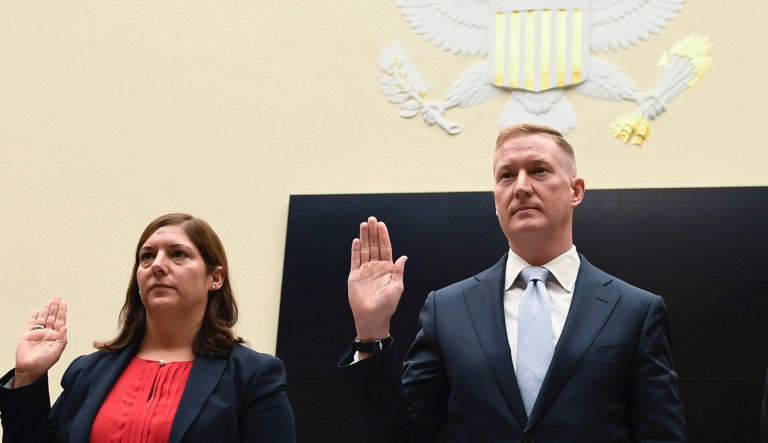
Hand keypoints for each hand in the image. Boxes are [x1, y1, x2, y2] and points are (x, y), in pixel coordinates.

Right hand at [14, 296, 67, 387]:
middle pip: (52, 317)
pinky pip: (31, 324)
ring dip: (46, 310)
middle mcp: (48, 333)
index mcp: (56, 337)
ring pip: (42, 318)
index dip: (62, 312)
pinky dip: (33, 317)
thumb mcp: (56, 352)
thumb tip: (65, 327)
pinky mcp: (27, 335)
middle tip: (57, 297)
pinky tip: (36, 311)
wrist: (29, 369)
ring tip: (50, 301)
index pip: (60, 321)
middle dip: (55, 307)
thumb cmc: (44, 363)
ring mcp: (37, 334)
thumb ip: (62, 340)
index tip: (64, 303)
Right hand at [348, 217, 407, 343]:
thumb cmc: (387, 305)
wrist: (372, 317)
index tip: (381, 225)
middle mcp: (375, 267)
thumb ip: (398, 271)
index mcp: (387, 269)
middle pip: (374, 246)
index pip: (385, 248)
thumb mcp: (397, 287)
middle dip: (373, 232)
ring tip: (364, 224)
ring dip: (364, 237)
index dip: (383, 236)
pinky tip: (357, 240)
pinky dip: (355, 250)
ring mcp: (364, 271)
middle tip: (371, 219)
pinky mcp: (354, 276)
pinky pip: (355, 260)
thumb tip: (404, 257)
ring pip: (364, 250)